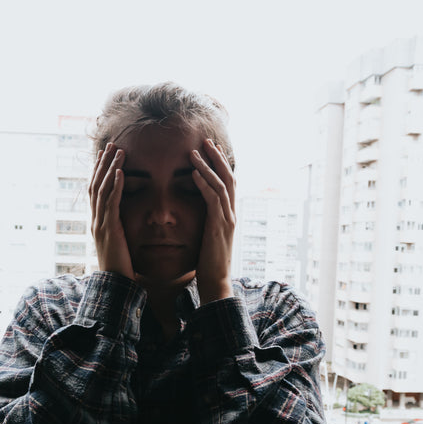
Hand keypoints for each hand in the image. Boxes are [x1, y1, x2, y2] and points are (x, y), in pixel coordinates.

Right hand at [88, 143, 134, 279]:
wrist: (115, 285)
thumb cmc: (120, 268)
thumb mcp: (118, 244)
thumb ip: (119, 230)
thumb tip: (123, 222)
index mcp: (97, 222)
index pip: (95, 191)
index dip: (99, 172)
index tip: (105, 156)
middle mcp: (95, 220)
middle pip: (96, 185)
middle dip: (103, 164)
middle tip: (110, 145)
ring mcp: (100, 223)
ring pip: (102, 189)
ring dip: (110, 168)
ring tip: (118, 151)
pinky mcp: (109, 228)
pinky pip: (111, 203)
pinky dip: (115, 185)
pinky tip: (120, 172)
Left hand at [189, 139, 235, 303]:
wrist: (216, 282)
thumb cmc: (208, 263)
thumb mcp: (208, 237)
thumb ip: (207, 222)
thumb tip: (199, 212)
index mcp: (228, 215)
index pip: (228, 183)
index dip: (221, 165)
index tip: (211, 149)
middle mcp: (231, 214)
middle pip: (229, 178)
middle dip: (217, 158)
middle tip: (207, 141)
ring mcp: (227, 219)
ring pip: (221, 185)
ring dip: (207, 166)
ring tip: (195, 151)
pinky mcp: (219, 226)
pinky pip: (213, 199)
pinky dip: (203, 184)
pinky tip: (192, 173)